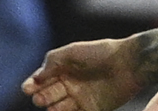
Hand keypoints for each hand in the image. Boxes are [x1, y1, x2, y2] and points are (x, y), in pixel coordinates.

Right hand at [22, 38, 143, 110]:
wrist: (128, 64)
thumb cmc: (100, 53)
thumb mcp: (72, 52)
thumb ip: (52, 62)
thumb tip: (36, 78)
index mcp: (63, 69)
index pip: (41, 79)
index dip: (32, 84)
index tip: (28, 88)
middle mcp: (69, 84)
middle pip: (48, 94)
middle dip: (41, 97)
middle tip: (39, 98)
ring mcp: (80, 97)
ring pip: (59, 107)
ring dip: (52, 108)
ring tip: (50, 106)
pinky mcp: (92, 109)